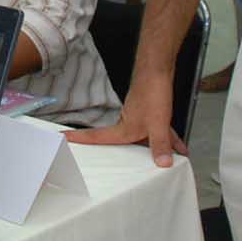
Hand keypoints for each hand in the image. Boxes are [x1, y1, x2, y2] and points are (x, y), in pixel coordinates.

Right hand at [70, 62, 187, 166]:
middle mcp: (128, 123)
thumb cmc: (151, 92)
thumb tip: (162, 164)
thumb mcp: (157, 124)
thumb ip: (161, 145)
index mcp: (123, 128)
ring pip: (144, 137)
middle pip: (123, 143)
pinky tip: (179, 145)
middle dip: (127, 156)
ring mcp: (139, 117)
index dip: (79, 139)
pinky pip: (156, 130)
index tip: (62, 139)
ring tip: (166, 160)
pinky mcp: (150, 111)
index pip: (96, 137)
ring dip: (154, 147)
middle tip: (122, 170)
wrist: (158, 69)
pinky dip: (166, 137)